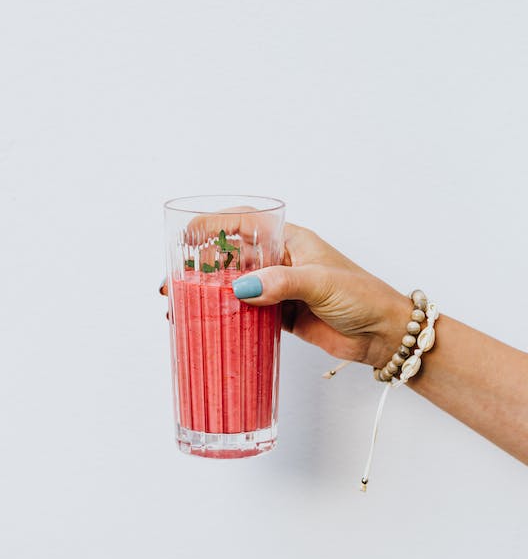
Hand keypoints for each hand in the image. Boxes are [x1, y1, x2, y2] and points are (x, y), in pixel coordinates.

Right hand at [159, 220, 409, 368]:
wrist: (385, 334)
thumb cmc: (362, 296)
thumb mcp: (321, 282)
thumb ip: (281, 283)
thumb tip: (240, 288)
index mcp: (291, 241)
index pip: (246, 223)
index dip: (214, 225)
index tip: (187, 237)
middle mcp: (281, 261)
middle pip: (233, 257)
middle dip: (202, 267)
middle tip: (174, 284)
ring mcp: (279, 289)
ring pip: (236, 287)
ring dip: (209, 294)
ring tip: (181, 307)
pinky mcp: (282, 316)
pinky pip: (247, 313)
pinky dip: (227, 317)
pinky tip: (208, 324)